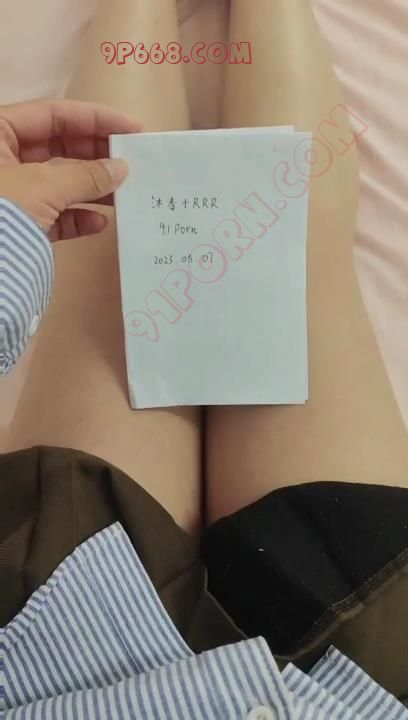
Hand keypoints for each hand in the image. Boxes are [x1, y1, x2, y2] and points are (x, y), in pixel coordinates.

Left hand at [0, 99, 139, 240]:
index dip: (96, 119)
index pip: (53, 114)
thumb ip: (85, 175)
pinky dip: (76, 219)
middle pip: (58, 147)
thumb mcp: (42, 187)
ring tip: (123, 194)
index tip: (132, 129)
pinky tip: (99, 224)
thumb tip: (122, 168)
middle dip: (97, 155)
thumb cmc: (0, 214)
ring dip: (92, 189)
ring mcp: (9, 194)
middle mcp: (0, 159)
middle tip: (133, 161)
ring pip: (58, 183)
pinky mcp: (16, 226)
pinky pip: (52, 216)